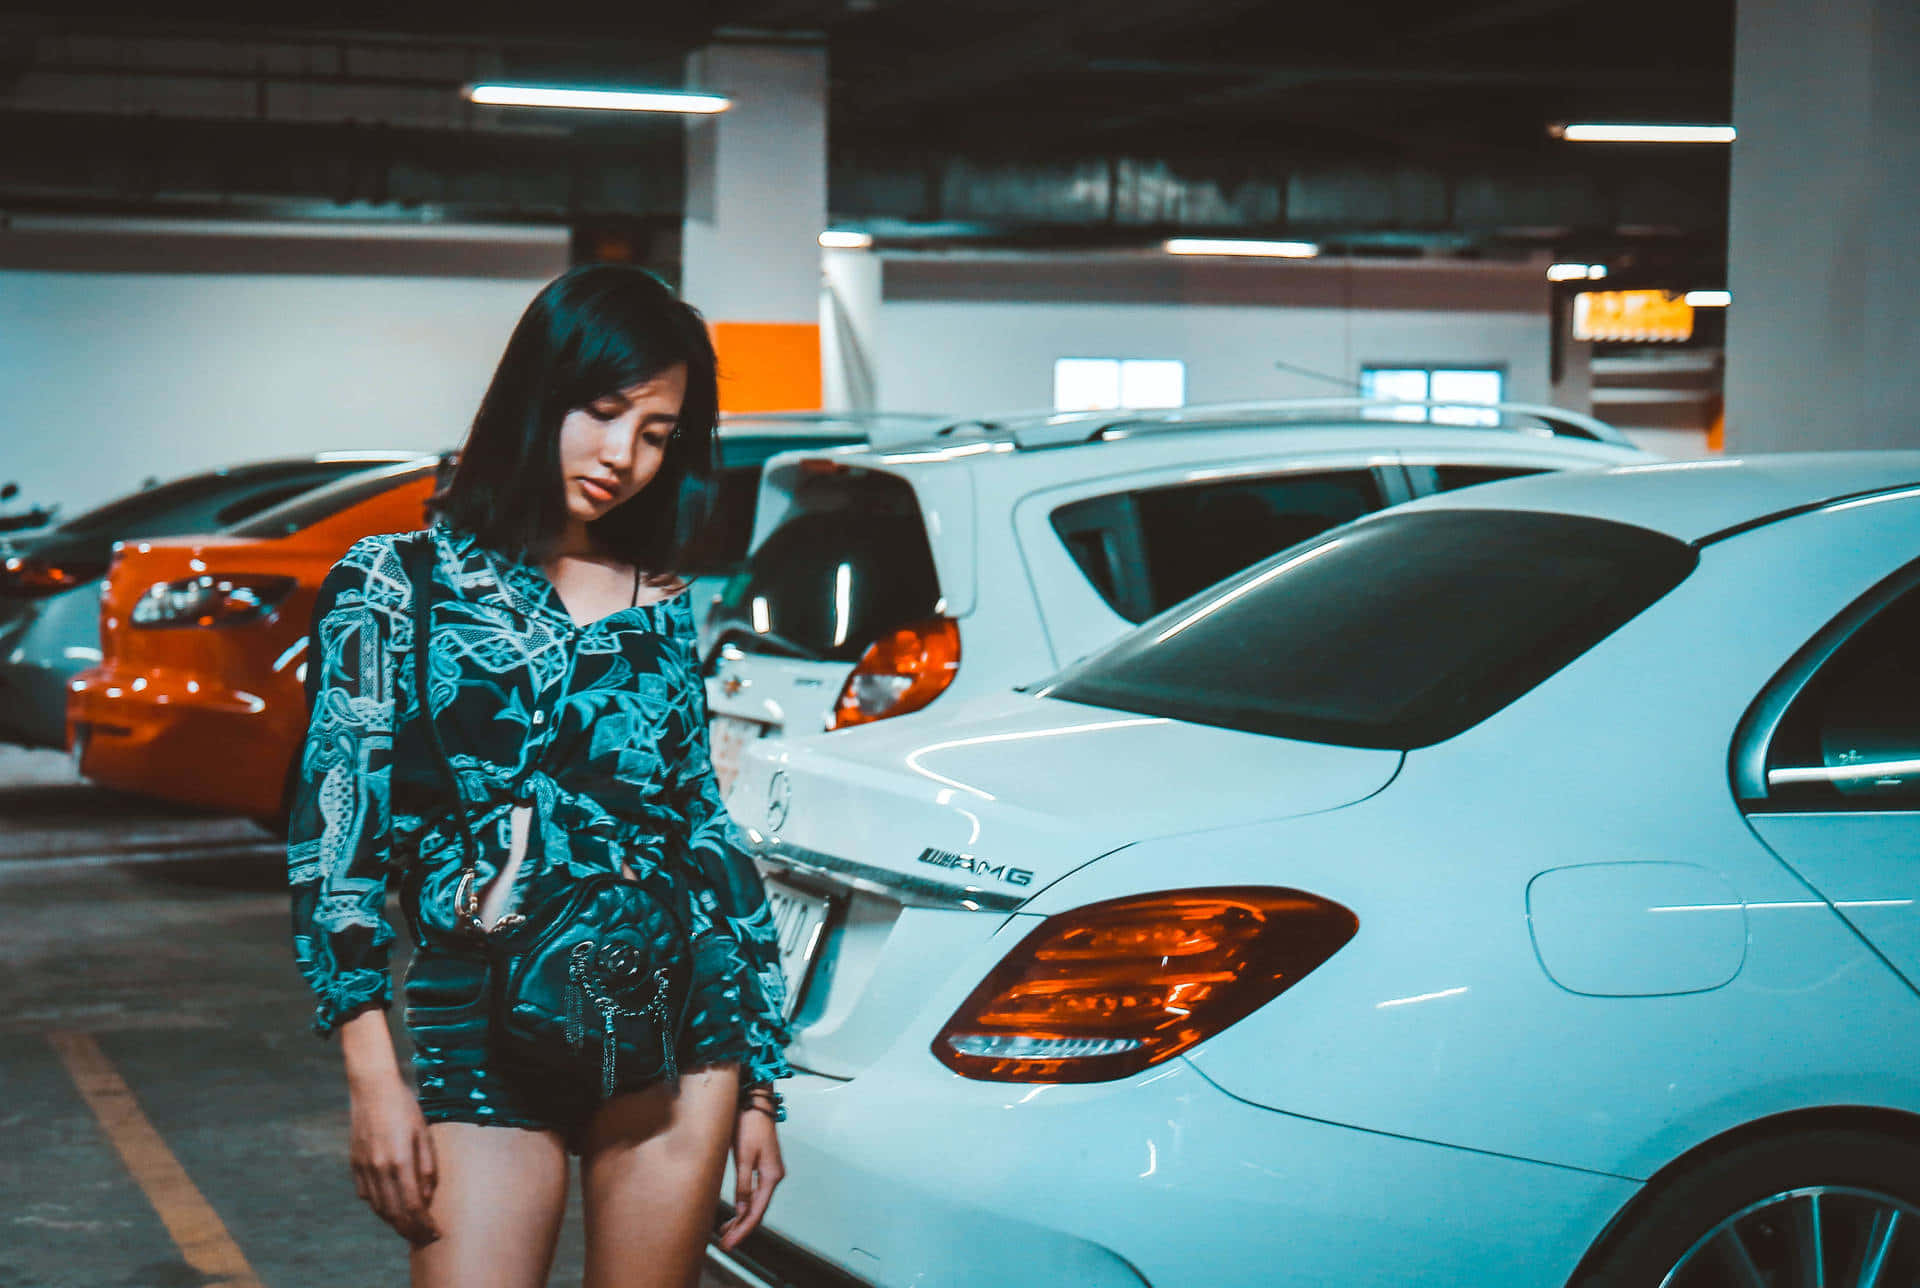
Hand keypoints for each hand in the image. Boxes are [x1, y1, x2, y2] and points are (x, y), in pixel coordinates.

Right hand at [348, 1074, 440, 1244]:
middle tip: (423, 1237)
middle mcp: (379, 1168)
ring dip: (394, 1221)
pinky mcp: (354, 1163)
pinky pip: (366, 1194)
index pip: (413, 1205)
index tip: (435, 1233)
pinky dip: (379, 1206)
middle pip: (394, 1212)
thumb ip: (427, 1167)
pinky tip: (390, 1206)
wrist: (372, 1088)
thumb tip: (427, 1197)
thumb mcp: (424, 1133)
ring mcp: (363, 1167)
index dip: (424, 1224)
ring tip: (409, 1227)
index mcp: (400, 1161)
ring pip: (378, 1206)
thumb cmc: (405, 1107)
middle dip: (410, 1230)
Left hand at [716, 1103, 783, 1251]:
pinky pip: (755, 1192)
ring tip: (726, 1232)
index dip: (743, 1230)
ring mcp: (770, 1171)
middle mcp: (774, 1176)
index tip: (730, 1244)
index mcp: (772, 1176)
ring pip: (756, 1203)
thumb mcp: (743, 1156)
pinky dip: (745, 1205)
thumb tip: (742, 1210)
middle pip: (758, 1210)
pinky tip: (735, 1212)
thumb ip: (743, 1185)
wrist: (755, 1101)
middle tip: (725, 1244)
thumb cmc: (748, 1124)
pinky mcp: (763, 1166)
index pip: (757, 1212)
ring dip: (742, 1218)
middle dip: (742, 1228)